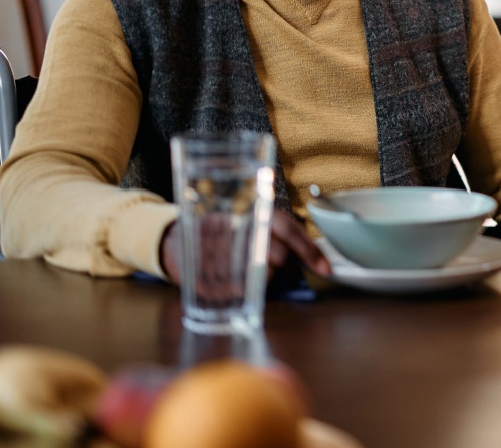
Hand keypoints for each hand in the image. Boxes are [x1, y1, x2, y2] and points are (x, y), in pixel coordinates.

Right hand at [157, 209, 330, 284]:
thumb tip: (315, 261)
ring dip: (257, 280)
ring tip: (248, 273)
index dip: (309, 251)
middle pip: (273, 253)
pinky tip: (231, 283)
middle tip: (273, 270)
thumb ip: (280, 237)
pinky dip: (236, 291)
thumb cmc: (224, 231)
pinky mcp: (197, 271)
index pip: (288, 228)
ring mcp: (213, 247)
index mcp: (250, 209)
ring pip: (253, 275)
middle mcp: (233, 224)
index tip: (326, 270)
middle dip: (280, 267)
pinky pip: (229, 290)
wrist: (174, 237)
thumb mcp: (251, 223)